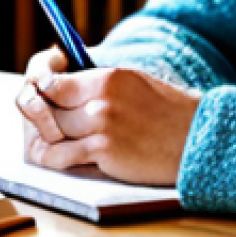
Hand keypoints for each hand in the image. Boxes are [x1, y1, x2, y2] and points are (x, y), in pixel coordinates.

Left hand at [17, 60, 199, 186]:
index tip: (40, 100)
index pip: (54, 82)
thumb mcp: (132, 82)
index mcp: (107, 77)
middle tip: (42, 126)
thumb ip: (98, 84)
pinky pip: (62, 157)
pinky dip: (55, 160)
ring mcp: (101, 126)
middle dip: (42, 118)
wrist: (195, 139)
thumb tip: (61, 86)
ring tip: (48, 143)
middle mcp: (100, 99)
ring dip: (47, 140)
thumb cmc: (166, 111)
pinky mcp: (104, 152)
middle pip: (48, 108)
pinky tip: (58, 159)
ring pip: (52, 132)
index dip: (43, 93)